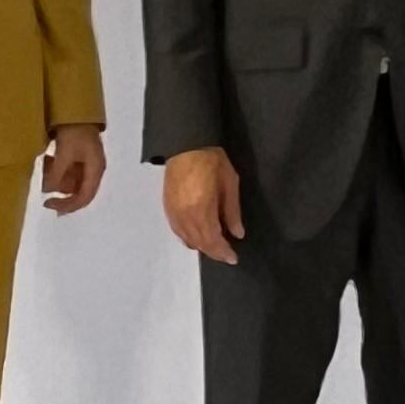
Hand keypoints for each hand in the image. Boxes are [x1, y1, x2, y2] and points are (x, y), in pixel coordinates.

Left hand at [39, 123, 106, 216]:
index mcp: (95, 170)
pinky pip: (68, 170)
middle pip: (78, 190)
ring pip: (71, 181)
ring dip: (57, 177)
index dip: (67, 205)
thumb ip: (56, 175)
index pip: (84, 197)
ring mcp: (86, 163)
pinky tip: (48, 159)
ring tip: (46, 164)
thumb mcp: (64, 153)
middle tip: (44, 184)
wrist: (76, 108)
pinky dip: (57, 169)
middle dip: (60, 189)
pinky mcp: (79, 156)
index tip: (48, 204)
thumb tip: (47, 191)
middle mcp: (93, 169)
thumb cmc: (74, 131)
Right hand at [162, 148, 246, 265]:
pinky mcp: (167, 208)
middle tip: (226, 255)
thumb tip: (237, 234)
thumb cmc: (212, 161)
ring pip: (187, 240)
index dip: (223, 252)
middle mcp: (185, 217)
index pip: (213, 241)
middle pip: (199, 244)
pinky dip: (189, 238)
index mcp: (202, 210)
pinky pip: (178, 232)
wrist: (186, 145)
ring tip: (214, 246)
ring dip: (201, 247)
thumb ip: (232, 212)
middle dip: (214, 252)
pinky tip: (197, 236)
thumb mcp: (229, 184)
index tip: (233, 258)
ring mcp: (174, 213)